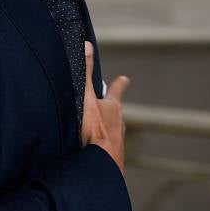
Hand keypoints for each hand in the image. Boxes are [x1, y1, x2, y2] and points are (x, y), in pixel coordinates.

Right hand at [80, 41, 128, 173]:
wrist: (101, 166)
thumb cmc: (94, 132)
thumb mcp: (86, 98)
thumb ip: (85, 72)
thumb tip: (87, 45)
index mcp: (113, 108)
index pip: (116, 90)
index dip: (119, 83)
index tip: (124, 78)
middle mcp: (119, 124)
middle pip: (115, 112)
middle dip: (109, 109)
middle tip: (105, 106)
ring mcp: (117, 142)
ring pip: (112, 131)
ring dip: (105, 129)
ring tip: (95, 132)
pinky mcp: (112, 157)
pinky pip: (106, 148)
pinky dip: (101, 146)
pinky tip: (93, 151)